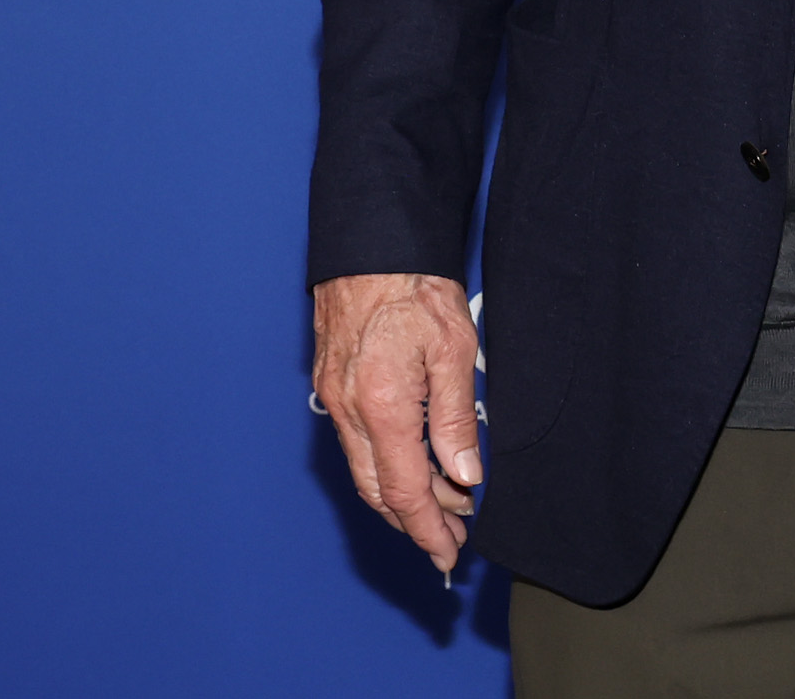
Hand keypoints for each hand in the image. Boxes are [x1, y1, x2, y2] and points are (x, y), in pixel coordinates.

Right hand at [312, 272, 483, 577]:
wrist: (371, 243)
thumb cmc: (415, 286)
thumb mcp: (453, 348)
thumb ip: (455, 417)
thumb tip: (464, 475)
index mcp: (381, 406)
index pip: (404, 491)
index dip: (428, 528)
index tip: (450, 552)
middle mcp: (348, 410)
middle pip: (378, 491)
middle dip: (415, 522)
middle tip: (451, 539)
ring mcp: (334, 399)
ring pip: (364, 471)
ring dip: (400, 497)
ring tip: (441, 507)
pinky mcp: (331, 385)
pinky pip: (355, 445)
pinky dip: (383, 467)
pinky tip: (411, 466)